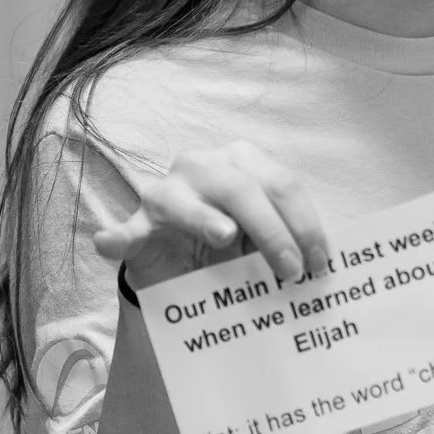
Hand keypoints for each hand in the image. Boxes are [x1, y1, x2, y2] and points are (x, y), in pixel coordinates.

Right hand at [93, 142, 331, 290]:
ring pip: (185, 201)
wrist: (183, 264)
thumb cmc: (235, 246)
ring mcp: (165, 193)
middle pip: (241, 189)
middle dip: (272, 230)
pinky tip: (110, 243)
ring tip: (224, 237)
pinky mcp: (136, 225)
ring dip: (204, 219)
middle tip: (291, 271)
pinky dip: (118, 237)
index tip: (320, 262)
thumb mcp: (265, 239)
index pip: (281, 184)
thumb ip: (286, 238)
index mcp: (243, 162)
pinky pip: (127, 231)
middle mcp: (203, 166)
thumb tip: (322, 261)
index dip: (305, 223)